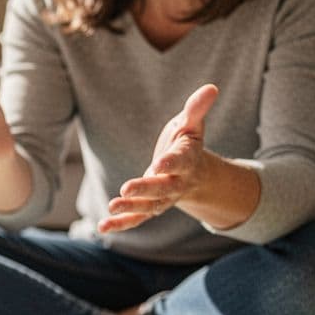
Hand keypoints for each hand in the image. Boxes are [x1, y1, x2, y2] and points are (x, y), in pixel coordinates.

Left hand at [99, 84, 217, 233]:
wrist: (193, 173)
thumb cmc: (186, 143)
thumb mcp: (191, 124)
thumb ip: (197, 109)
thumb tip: (211, 88)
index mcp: (187, 160)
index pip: (179, 162)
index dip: (170, 163)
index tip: (158, 165)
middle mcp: (176, 182)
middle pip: (162, 188)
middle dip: (145, 189)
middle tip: (126, 189)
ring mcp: (164, 197)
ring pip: (149, 206)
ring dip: (131, 208)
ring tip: (112, 207)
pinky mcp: (151, 206)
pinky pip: (137, 218)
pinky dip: (122, 223)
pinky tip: (103, 227)